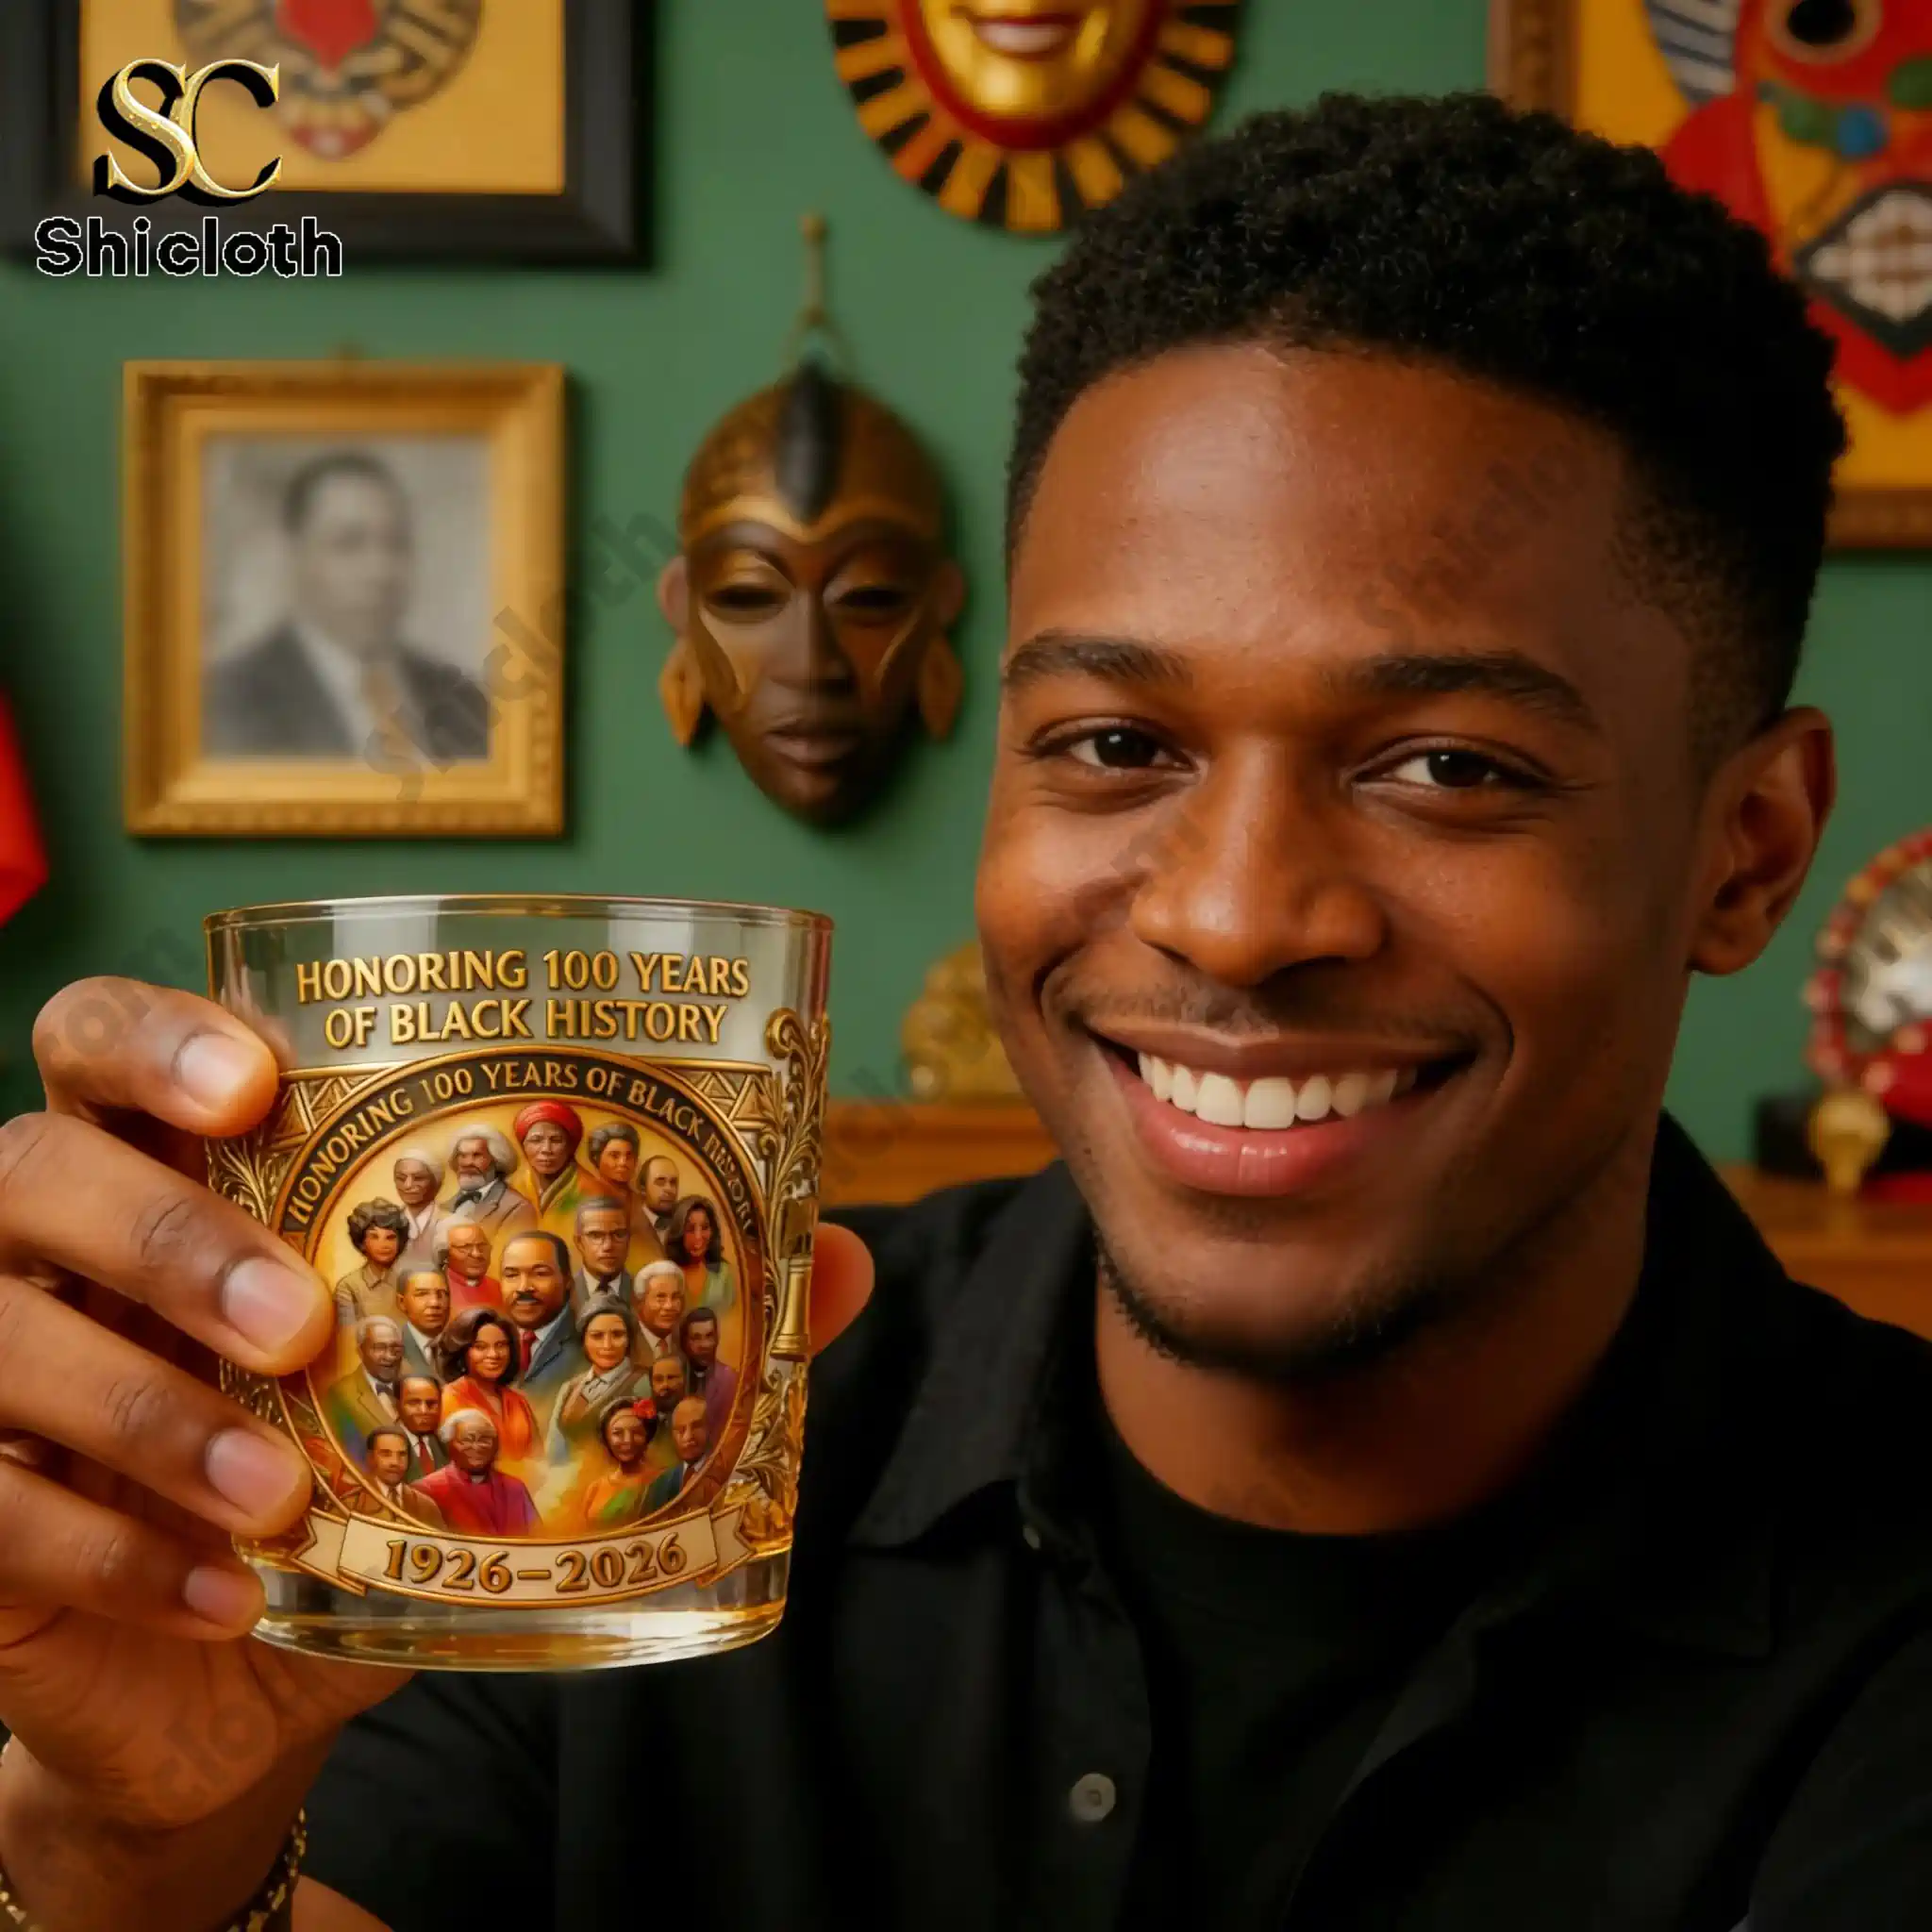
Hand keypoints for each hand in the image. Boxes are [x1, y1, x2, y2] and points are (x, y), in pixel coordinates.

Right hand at [0, 980, 874, 1847]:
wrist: (236, 1677)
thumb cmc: (367, 1488)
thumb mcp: (489, 1390)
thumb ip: (645, 1310)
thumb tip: (840, 1260)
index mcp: (180, 1172)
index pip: (99, 1039)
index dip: (150, 1036)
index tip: (257, 1084)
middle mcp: (63, 1247)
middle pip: (24, 1165)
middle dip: (159, 1232)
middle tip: (298, 1318)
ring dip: (146, 1410)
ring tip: (282, 1484)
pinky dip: (107, 1549)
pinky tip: (233, 1590)